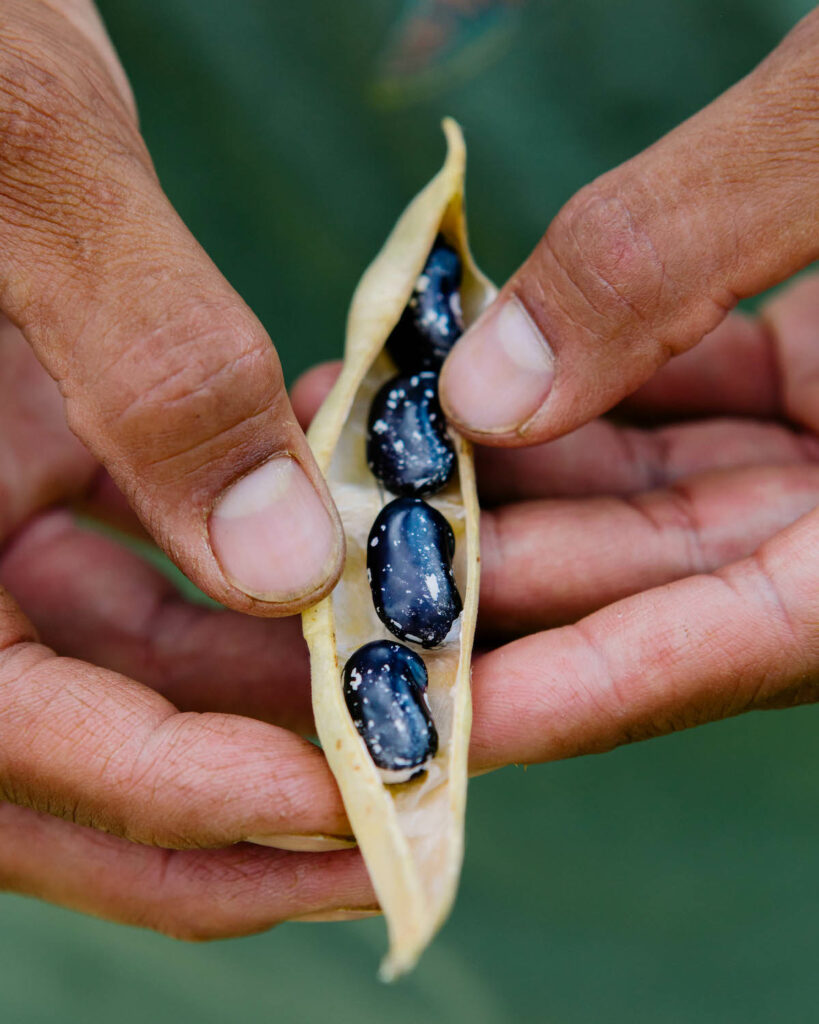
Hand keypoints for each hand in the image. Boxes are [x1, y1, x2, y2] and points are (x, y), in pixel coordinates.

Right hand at [0, 1, 372, 934]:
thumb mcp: (24, 172)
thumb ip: (151, 373)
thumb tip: (289, 568)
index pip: (10, 736)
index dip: (176, 789)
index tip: (343, 801)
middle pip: (69, 764)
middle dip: (234, 806)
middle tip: (397, 815)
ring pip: (118, 681)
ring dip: (260, 706)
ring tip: (400, 702)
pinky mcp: (43, 470)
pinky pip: (143, 579)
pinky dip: (245, 595)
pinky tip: (341, 565)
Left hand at [296, 273, 818, 772]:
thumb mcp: (809, 178)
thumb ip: (668, 258)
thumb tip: (484, 386)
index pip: (717, 654)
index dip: (556, 692)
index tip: (406, 705)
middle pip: (641, 580)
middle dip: (475, 564)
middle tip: (321, 544)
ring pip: (631, 489)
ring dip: (490, 462)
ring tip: (352, 430)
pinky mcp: (797, 365)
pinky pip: (659, 396)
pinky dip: (557, 375)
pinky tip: (447, 353)